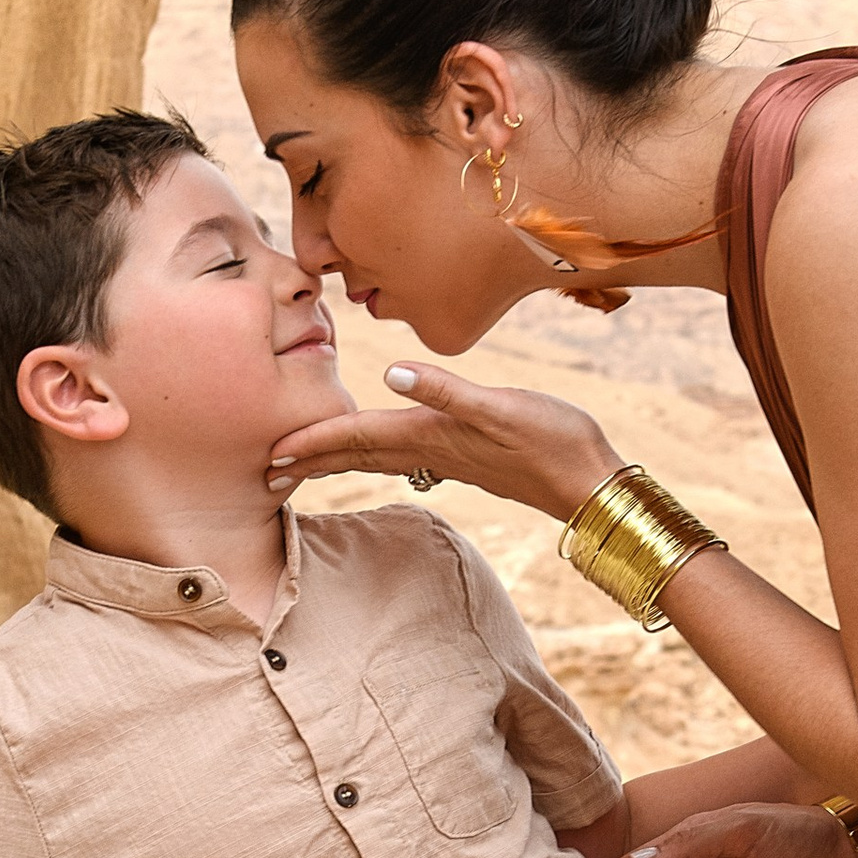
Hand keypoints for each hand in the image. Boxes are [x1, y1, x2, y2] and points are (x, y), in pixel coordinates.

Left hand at [266, 357, 619, 519]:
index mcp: (429, 434)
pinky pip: (402, 456)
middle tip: (267, 473)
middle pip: (355, 455)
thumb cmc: (552, 441)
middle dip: (310, 461)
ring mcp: (448, 456)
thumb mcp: (501, 407)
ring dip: (337, 462)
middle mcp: (430, 448)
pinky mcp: (466, 455)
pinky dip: (375, 455)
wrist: (590, 482)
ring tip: (305, 467)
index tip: (270, 455)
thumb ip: (447, 392)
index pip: (356, 438)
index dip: (311, 443)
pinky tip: (377, 453)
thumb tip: (393, 376)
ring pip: (375, 458)